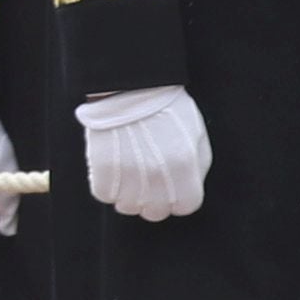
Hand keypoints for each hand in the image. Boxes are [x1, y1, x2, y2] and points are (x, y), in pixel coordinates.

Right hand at [77, 85, 211, 221]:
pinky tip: (111, 173)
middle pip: (154, 212)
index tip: (171, 190)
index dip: (178, 199)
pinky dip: (106, 187)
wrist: (131, 86)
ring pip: (127, 207)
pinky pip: (103, 194)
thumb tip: (188, 187)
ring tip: (127, 176)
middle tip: (147, 184)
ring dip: (127, 196)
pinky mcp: (102, 167)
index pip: (185, 206)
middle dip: (152, 202)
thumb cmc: (167, 108)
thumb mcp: (197, 134)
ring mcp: (128, 173)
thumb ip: (197, 167)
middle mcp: (158, 176)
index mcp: (184, 168)